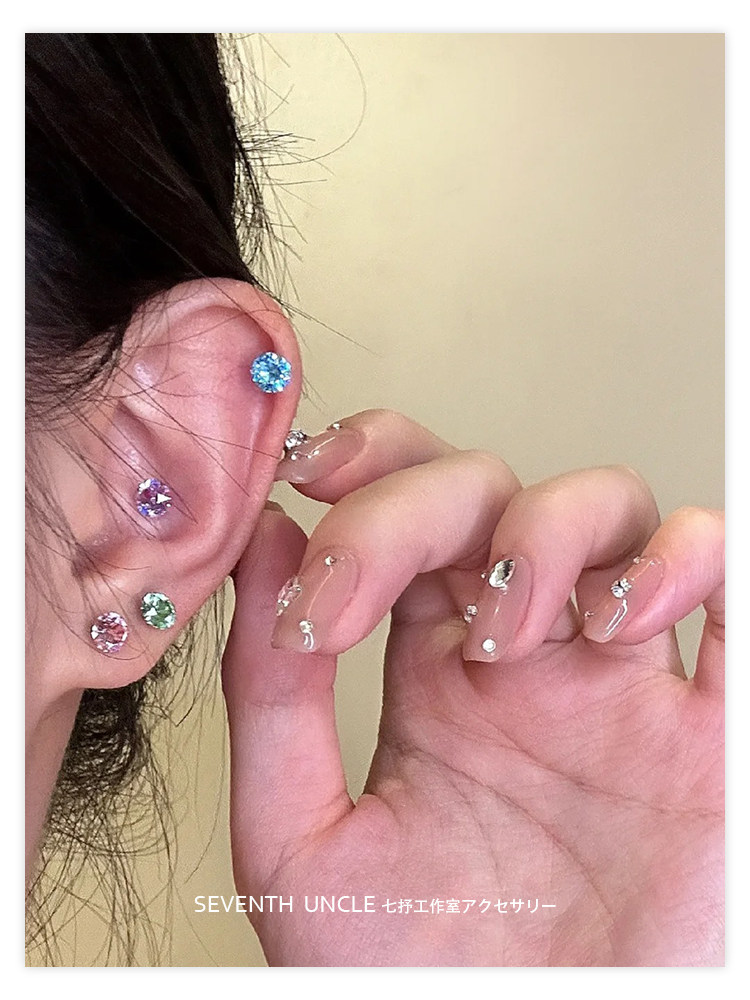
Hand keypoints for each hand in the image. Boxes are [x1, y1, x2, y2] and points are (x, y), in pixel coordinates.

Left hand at [221, 410, 723, 966]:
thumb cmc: (414, 979)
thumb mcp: (299, 845)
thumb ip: (268, 700)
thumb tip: (263, 540)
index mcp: (432, 671)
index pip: (405, 508)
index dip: (363, 464)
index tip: (304, 481)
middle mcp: (529, 656)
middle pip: (493, 490)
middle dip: (421, 502)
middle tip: (359, 586)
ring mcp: (622, 682)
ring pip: (615, 511)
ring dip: (550, 529)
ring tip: (502, 634)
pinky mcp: (711, 730)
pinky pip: (733, 589)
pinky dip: (692, 561)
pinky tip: (625, 618)